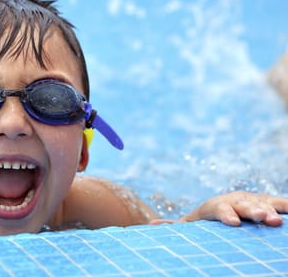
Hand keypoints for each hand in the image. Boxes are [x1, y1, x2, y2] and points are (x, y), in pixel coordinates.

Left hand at [150, 191, 287, 226]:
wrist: (228, 205)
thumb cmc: (206, 219)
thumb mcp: (191, 222)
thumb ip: (174, 225)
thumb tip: (151, 226)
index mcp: (216, 206)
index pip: (221, 209)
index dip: (227, 215)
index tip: (233, 224)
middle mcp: (235, 200)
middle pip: (244, 206)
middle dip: (254, 212)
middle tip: (265, 219)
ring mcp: (251, 200)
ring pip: (262, 204)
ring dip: (271, 210)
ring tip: (279, 221)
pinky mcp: (266, 202)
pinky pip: (278, 202)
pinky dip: (285, 207)